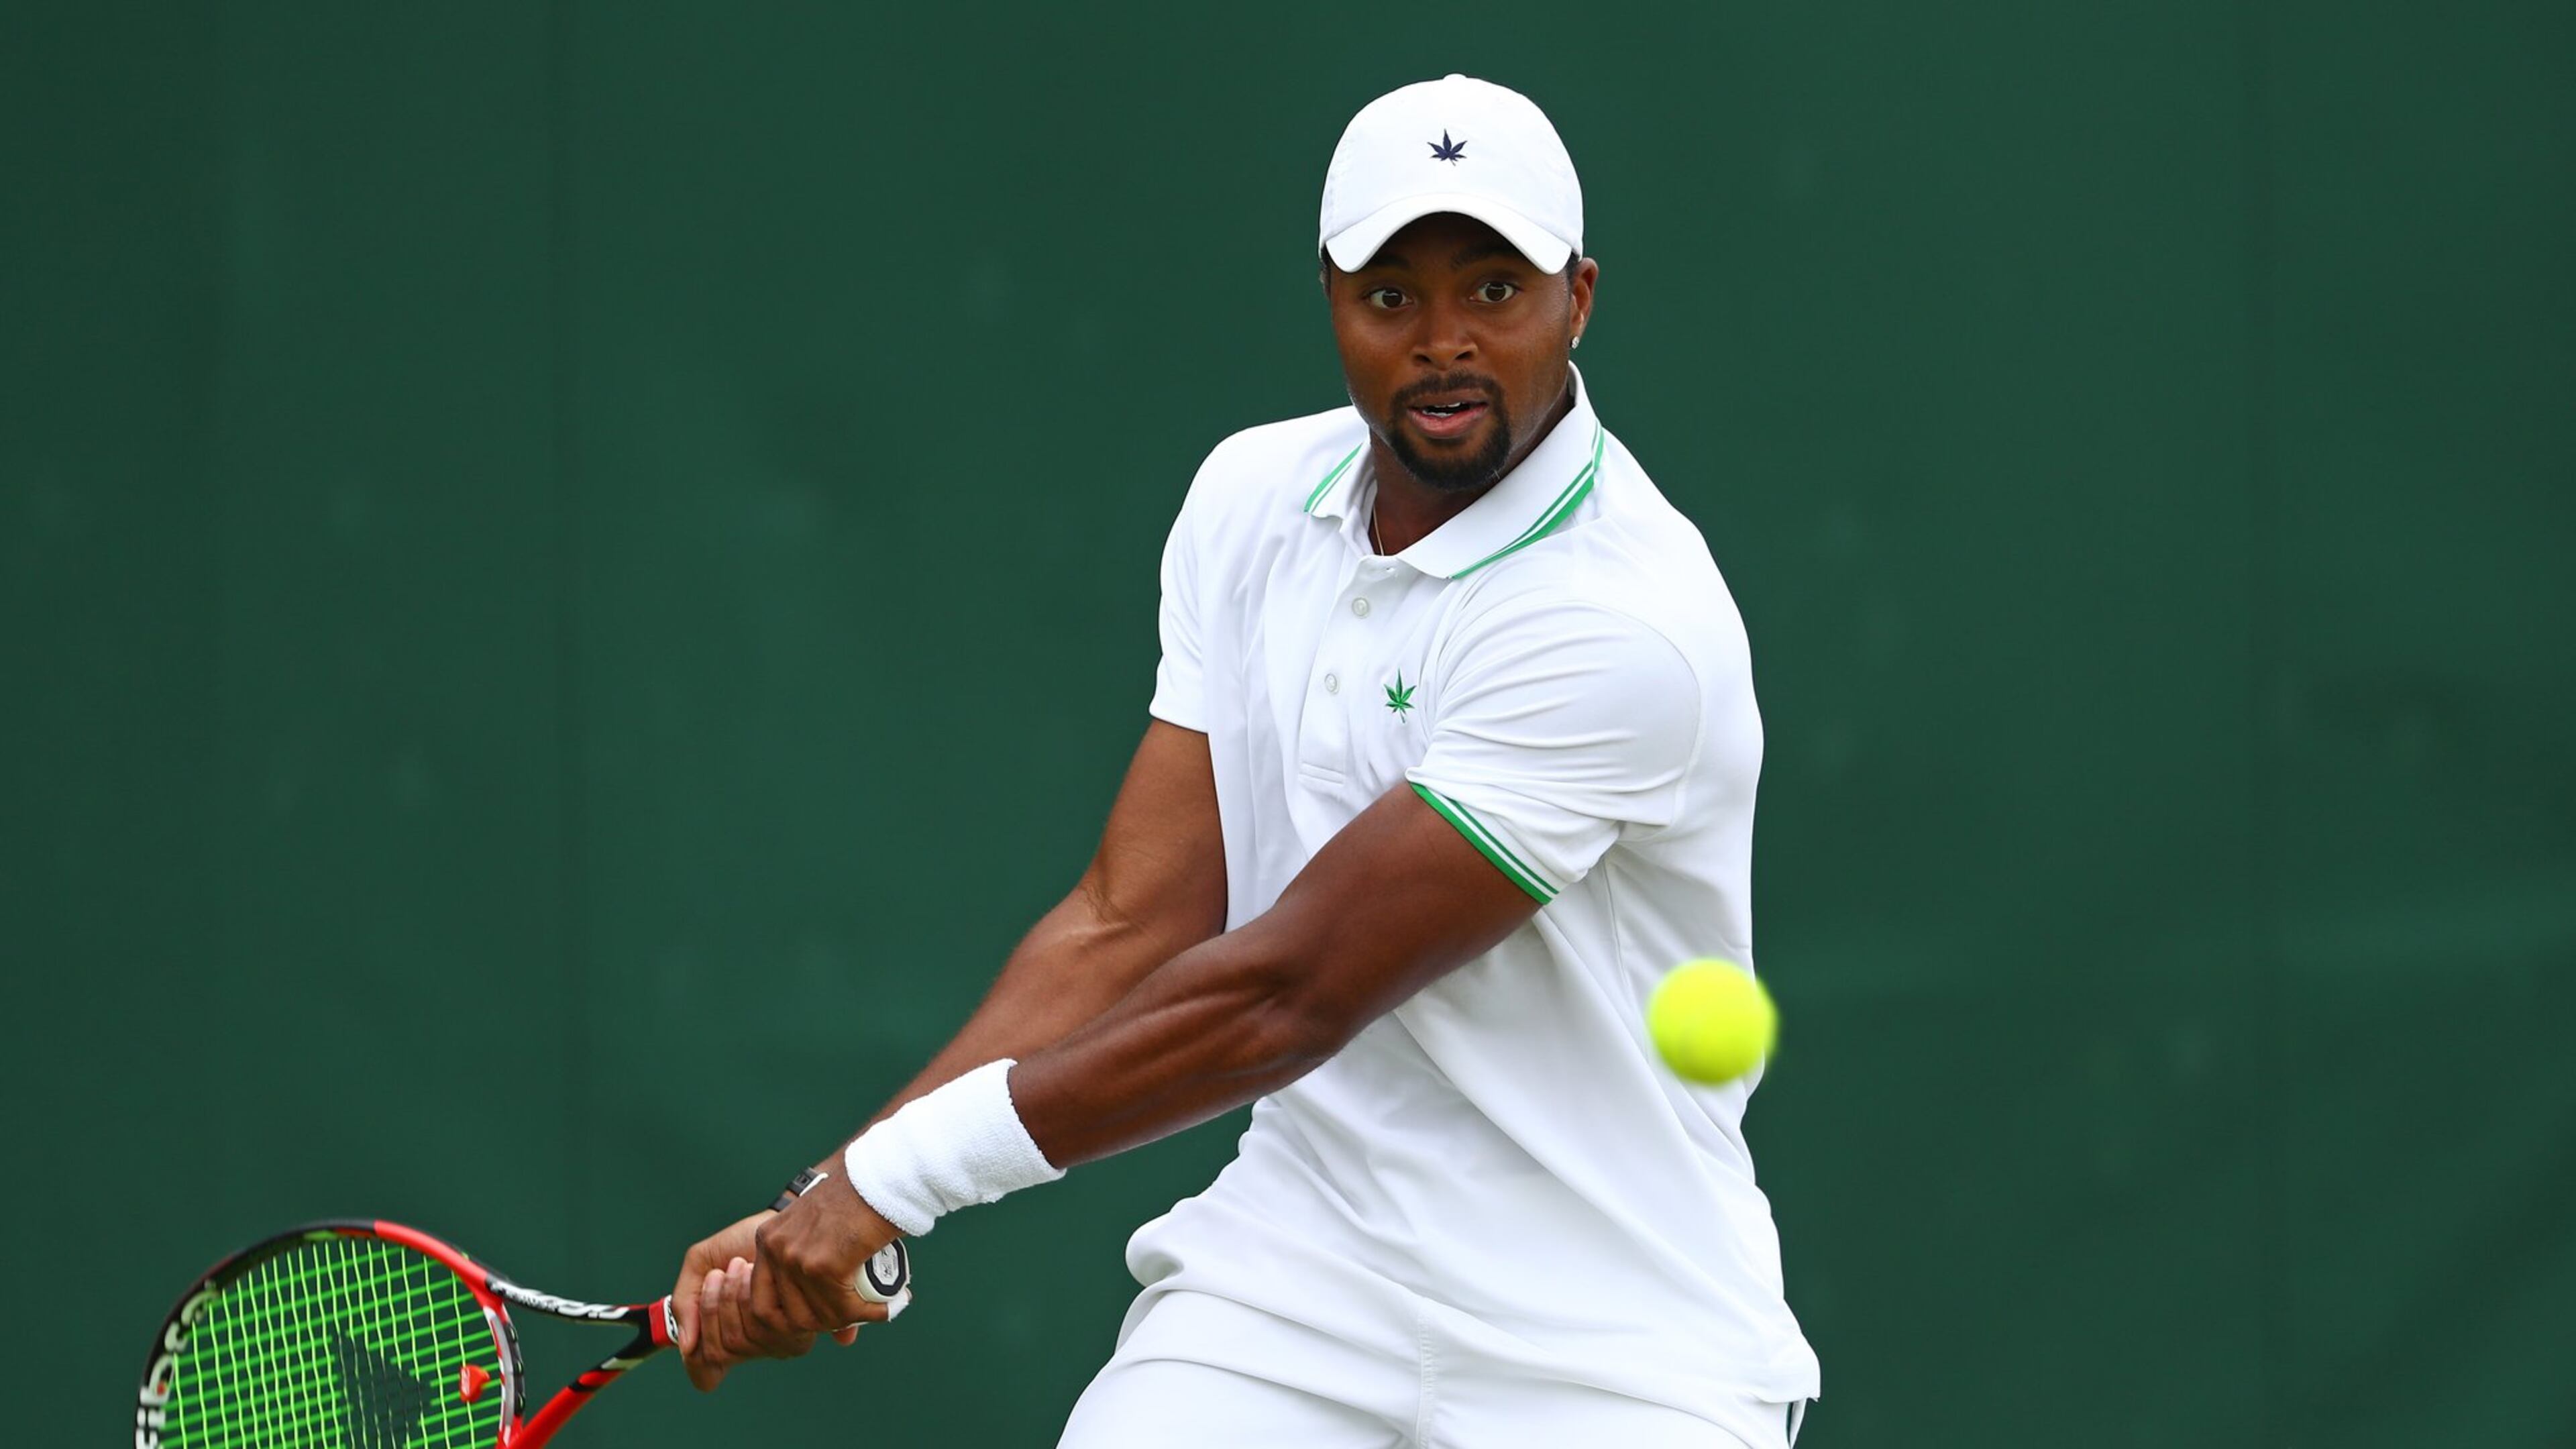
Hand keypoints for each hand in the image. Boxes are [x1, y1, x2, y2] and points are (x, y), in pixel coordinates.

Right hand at [669, 1209, 852, 1391]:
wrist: (777, 1224)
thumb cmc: (738, 1245)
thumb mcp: (700, 1265)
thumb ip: (686, 1303)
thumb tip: (686, 1346)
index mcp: (725, 1339)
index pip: (705, 1376)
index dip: (696, 1354)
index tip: (697, 1309)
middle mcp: (751, 1350)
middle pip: (717, 1352)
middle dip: (712, 1306)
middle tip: (719, 1273)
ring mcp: (774, 1345)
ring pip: (738, 1341)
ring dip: (730, 1297)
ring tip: (738, 1266)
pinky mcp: (798, 1332)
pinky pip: (761, 1328)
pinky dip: (749, 1295)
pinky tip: (756, 1271)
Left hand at [731, 1168, 905, 1366]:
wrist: (879, 1178)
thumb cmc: (856, 1200)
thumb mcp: (818, 1228)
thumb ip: (811, 1265)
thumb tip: (814, 1304)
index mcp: (767, 1239)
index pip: (761, 1302)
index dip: (788, 1319)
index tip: (818, 1316)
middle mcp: (775, 1249)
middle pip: (786, 1316)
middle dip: (820, 1324)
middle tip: (847, 1316)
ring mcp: (796, 1258)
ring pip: (816, 1317)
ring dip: (846, 1321)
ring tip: (871, 1310)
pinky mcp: (823, 1266)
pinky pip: (842, 1309)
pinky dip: (866, 1315)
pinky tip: (882, 1309)